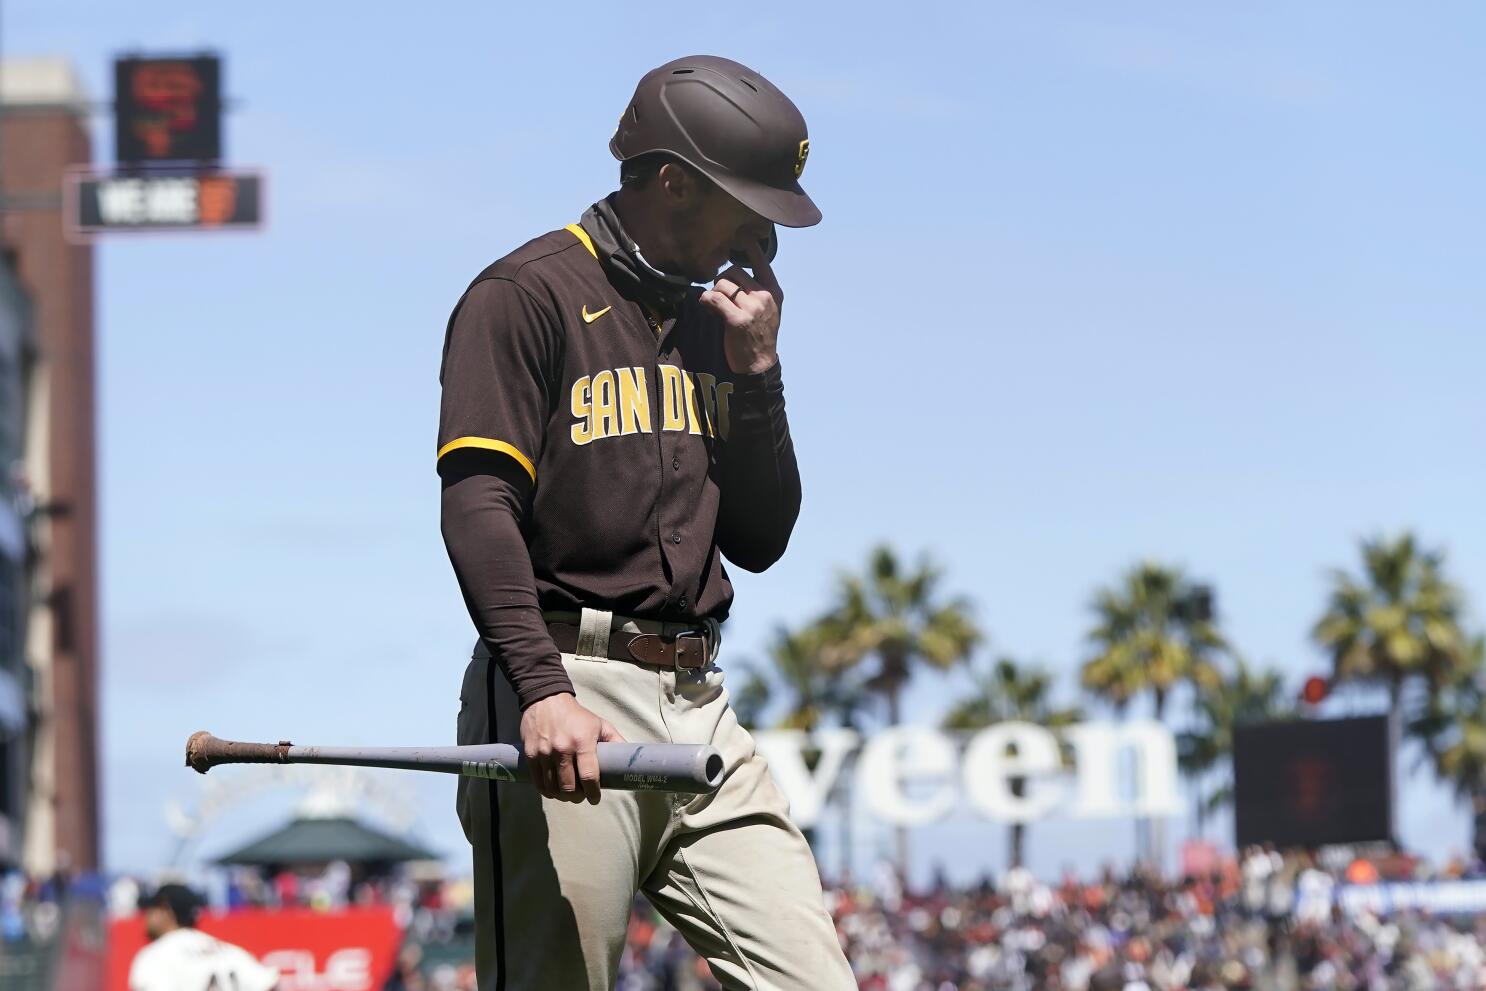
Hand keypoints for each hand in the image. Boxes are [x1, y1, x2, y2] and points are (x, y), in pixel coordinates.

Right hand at [519, 694, 624, 804]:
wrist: (546, 699)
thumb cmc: (577, 715)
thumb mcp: (600, 724)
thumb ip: (615, 741)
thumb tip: (629, 760)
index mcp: (582, 741)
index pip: (588, 776)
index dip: (593, 792)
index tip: (595, 799)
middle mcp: (562, 749)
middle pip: (569, 787)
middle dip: (577, 797)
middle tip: (581, 796)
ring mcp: (544, 753)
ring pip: (552, 788)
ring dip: (562, 796)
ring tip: (568, 794)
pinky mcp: (530, 755)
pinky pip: (538, 782)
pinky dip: (547, 791)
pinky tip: (553, 791)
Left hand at [700, 240, 784, 374]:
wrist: (760, 365)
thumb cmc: (760, 336)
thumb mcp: (768, 310)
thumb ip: (756, 290)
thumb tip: (732, 272)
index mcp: (774, 291)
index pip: (761, 260)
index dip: (749, 245)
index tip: (740, 232)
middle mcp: (764, 296)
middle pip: (733, 271)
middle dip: (721, 281)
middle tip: (720, 295)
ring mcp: (752, 308)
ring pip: (722, 284)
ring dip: (713, 292)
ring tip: (715, 305)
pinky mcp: (737, 320)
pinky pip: (714, 298)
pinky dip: (705, 301)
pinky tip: (707, 307)